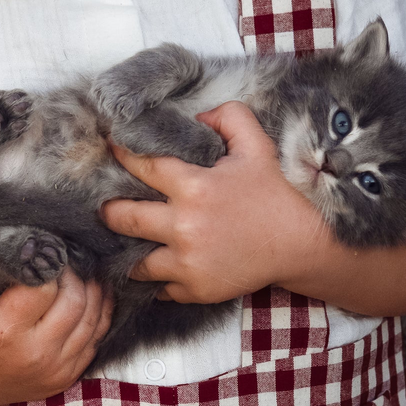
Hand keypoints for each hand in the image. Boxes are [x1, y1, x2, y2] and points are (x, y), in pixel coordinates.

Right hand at [0, 262, 111, 405]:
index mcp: (4, 335)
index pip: (42, 288)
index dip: (47, 264)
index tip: (43, 248)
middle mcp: (35, 354)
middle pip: (74, 302)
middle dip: (74, 274)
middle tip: (65, 255)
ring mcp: (55, 368)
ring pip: (92, 319)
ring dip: (92, 290)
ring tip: (82, 269)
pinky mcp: (66, 377)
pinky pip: (96, 340)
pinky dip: (100, 313)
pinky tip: (94, 293)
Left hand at [100, 103, 332, 303]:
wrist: (301, 244)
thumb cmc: (275, 194)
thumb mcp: (256, 146)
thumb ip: (228, 117)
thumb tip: (196, 117)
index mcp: (195, 187)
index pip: (141, 166)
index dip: (121, 155)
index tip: (110, 150)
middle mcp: (184, 226)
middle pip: (123, 218)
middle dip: (109, 209)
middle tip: (105, 205)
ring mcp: (188, 262)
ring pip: (135, 262)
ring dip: (129, 250)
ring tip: (127, 241)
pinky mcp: (196, 289)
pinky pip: (161, 287)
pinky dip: (158, 278)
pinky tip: (159, 265)